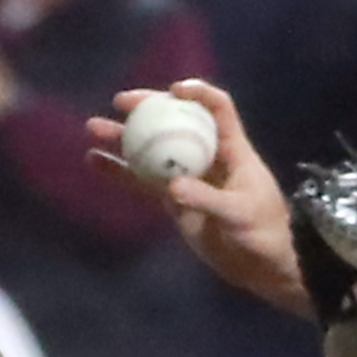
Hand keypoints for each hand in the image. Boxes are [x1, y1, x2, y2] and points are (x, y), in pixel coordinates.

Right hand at [88, 81, 308, 315]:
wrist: (260, 265)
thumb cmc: (263, 232)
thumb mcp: (240, 215)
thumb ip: (207, 200)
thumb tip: (171, 188)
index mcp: (232, 148)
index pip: (218, 108)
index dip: (199, 94)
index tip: (174, 91)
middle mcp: (207, 155)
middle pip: (176, 120)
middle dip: (148, 107)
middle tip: (120, 102)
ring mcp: (187, 175)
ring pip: (151, 148)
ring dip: (124, 137)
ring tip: (93, 128)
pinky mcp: (172, 199)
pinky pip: (142, 179)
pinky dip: (120, 171)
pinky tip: (95, 161)